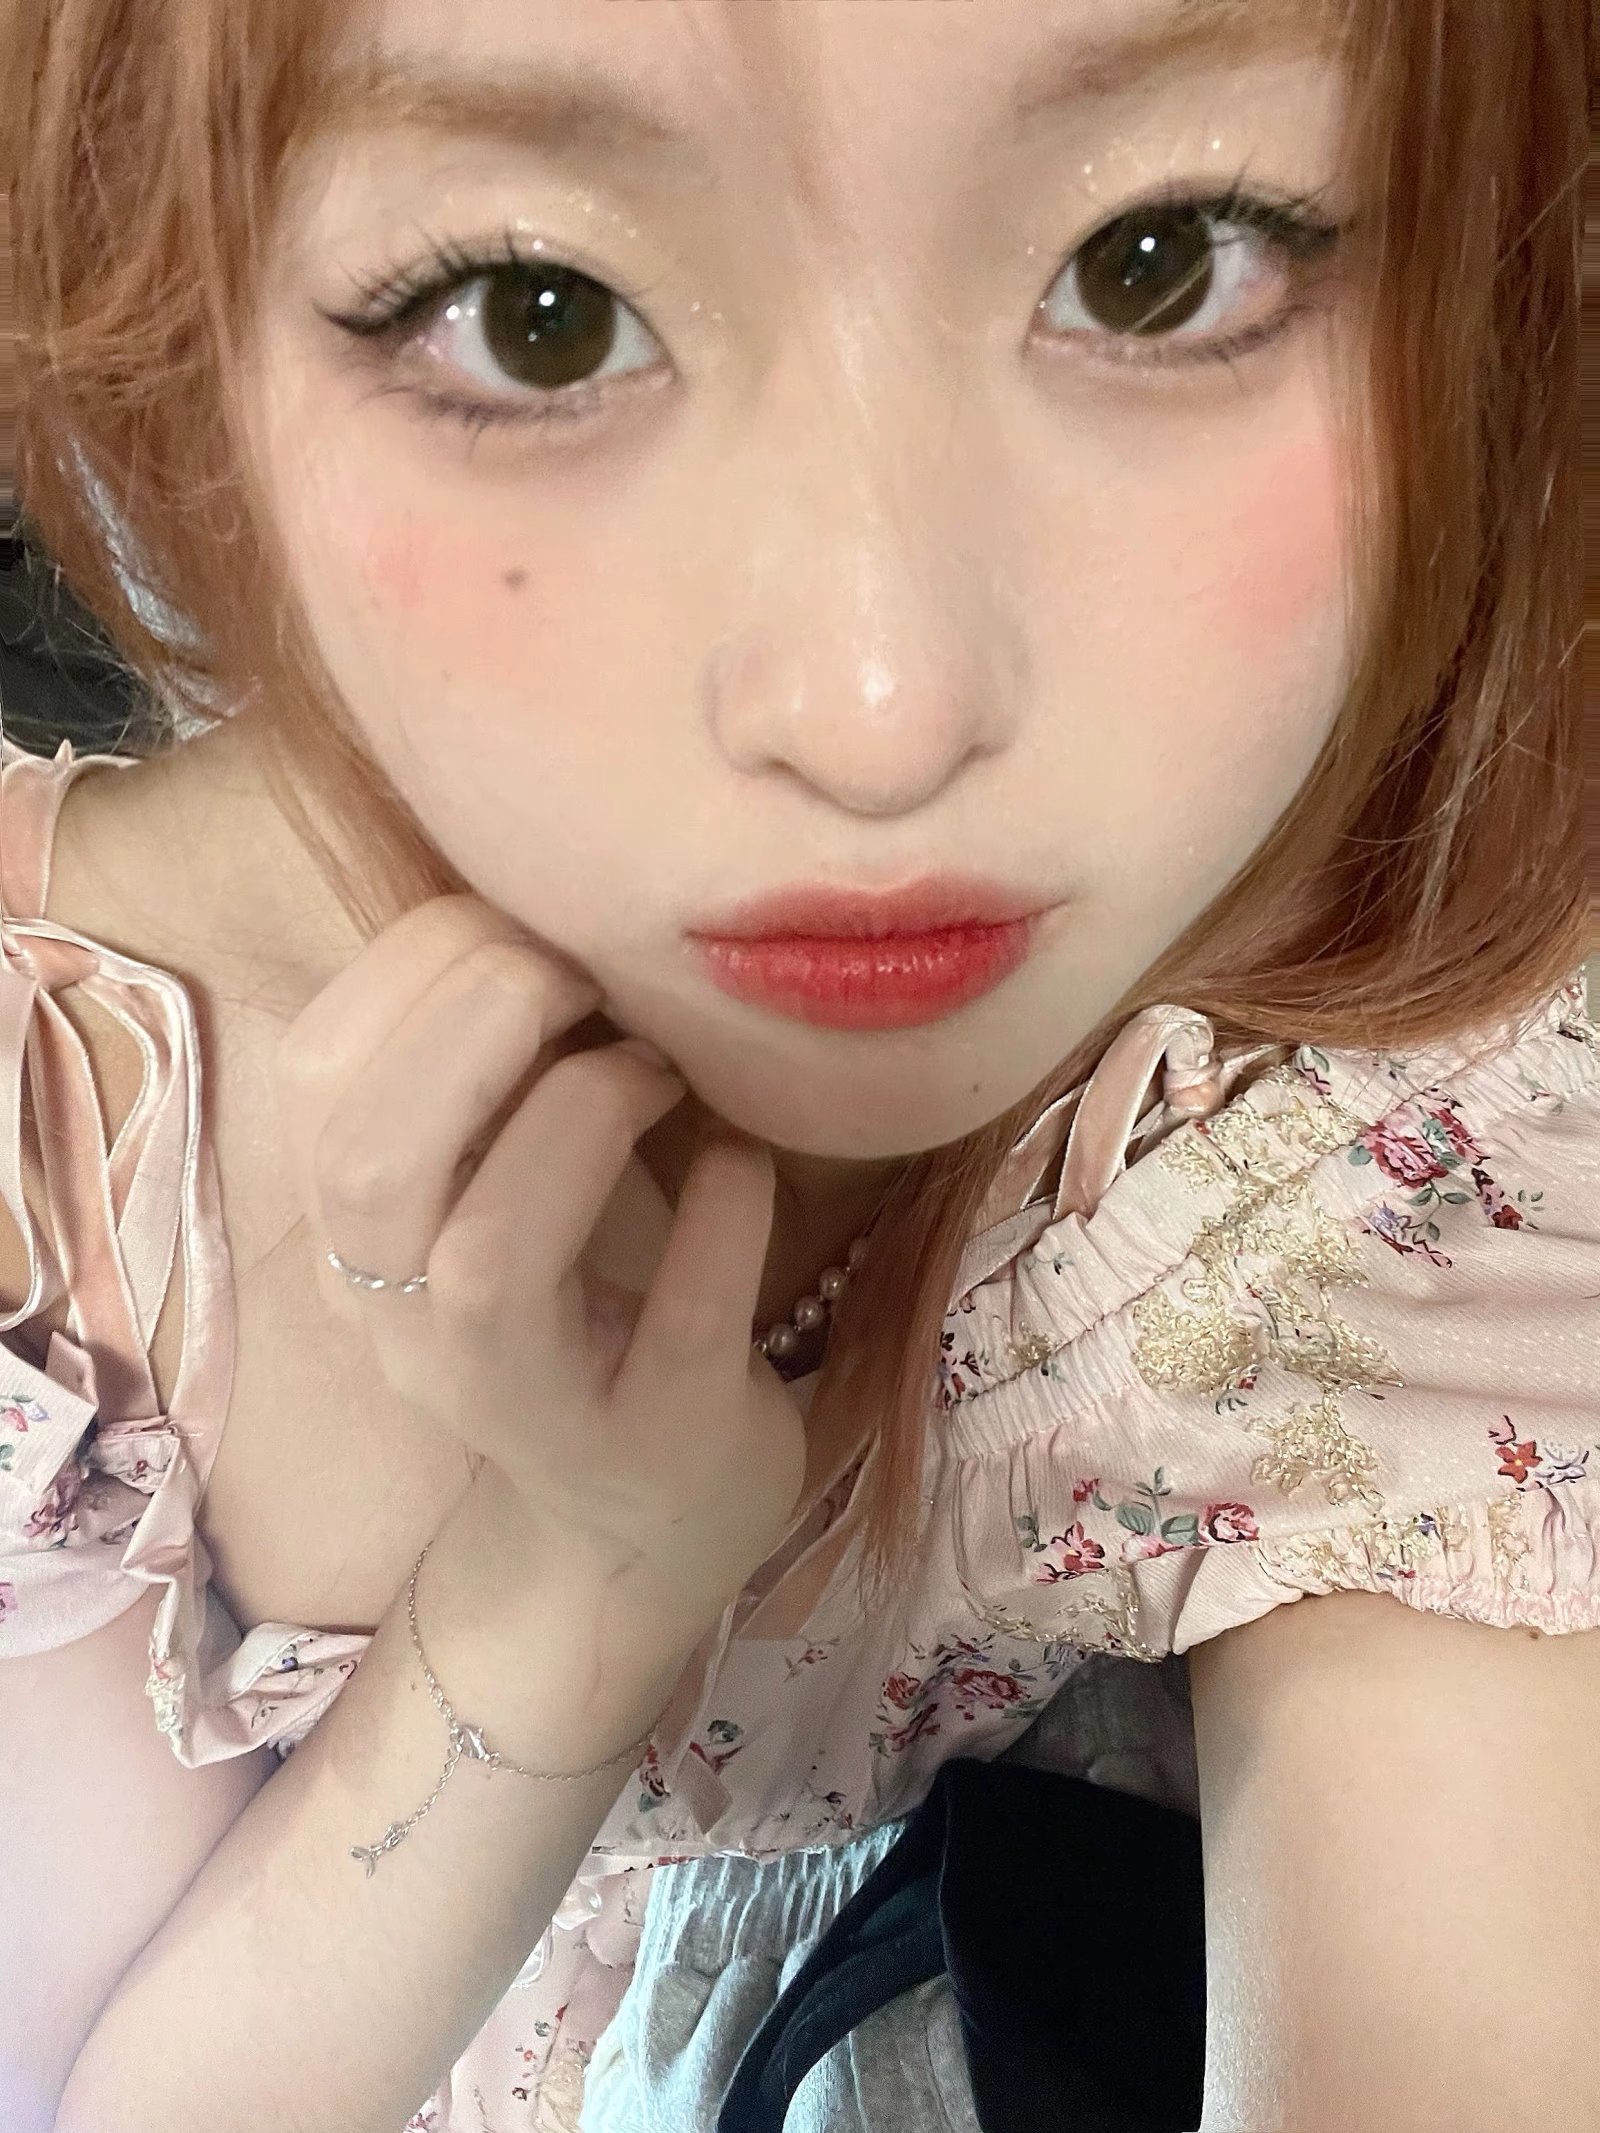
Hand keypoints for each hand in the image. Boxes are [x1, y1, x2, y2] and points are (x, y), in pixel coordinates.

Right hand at [270, 893, 808, 1638]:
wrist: (637, 1523)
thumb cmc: (578, 1308)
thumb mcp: (492, 1191)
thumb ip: (478, 1077)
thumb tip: (537, 908)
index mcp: (358, 1236)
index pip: (316, 1073)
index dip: (416, 965)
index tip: (528, 927)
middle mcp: (406, 1326)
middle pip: (372, 1161)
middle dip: (481, 1023)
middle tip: (589, 982)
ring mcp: (525, 1401)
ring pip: (486, 1255)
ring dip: (579, 1118)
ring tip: (657, 1070)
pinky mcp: (651, 1443)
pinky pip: (677, 1322)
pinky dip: (720, 1218)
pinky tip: (741, 1165)